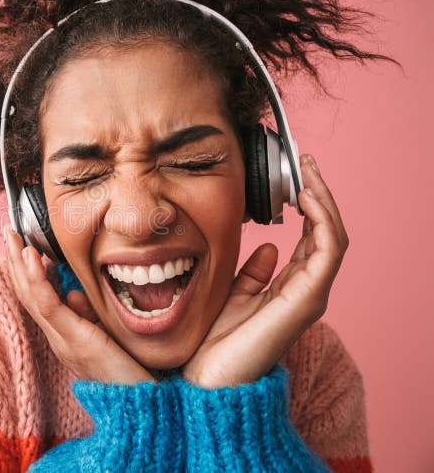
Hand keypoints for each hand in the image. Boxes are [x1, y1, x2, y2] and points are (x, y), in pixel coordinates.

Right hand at [3, 225, 154, 384]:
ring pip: (31, 297)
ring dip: (19, 264)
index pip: (38, 299)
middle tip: (7, 231)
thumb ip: (88, 317)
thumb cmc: (131, 375)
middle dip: (15, 262)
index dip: (25, 271)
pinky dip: (36, 279)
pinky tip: (31, 257)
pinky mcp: (75, 341)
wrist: (144, 408)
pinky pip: (47, 306)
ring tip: (12, 237)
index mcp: (65, 338)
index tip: (22, 244)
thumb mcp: (108, 337)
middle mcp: (58, 340)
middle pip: (27, 295)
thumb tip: (74, 294)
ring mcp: (63, 341)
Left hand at [181, 153, 348, 388]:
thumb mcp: (231, 294)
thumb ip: (252, 272)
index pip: (312, 237)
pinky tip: (306, 197)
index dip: (308, 204)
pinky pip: (327, 251)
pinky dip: (322, 220)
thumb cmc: (215, 342)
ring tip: (308, 171)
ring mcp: (309, 296)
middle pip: (327, 231)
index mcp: (288, 287)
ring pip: (333, 236)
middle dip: (318, 193)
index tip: (294, 174)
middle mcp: (305, 290)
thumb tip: (266, 246)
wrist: (206, 379)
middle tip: (305, 161)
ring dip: (323, 199)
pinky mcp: (305, 301)